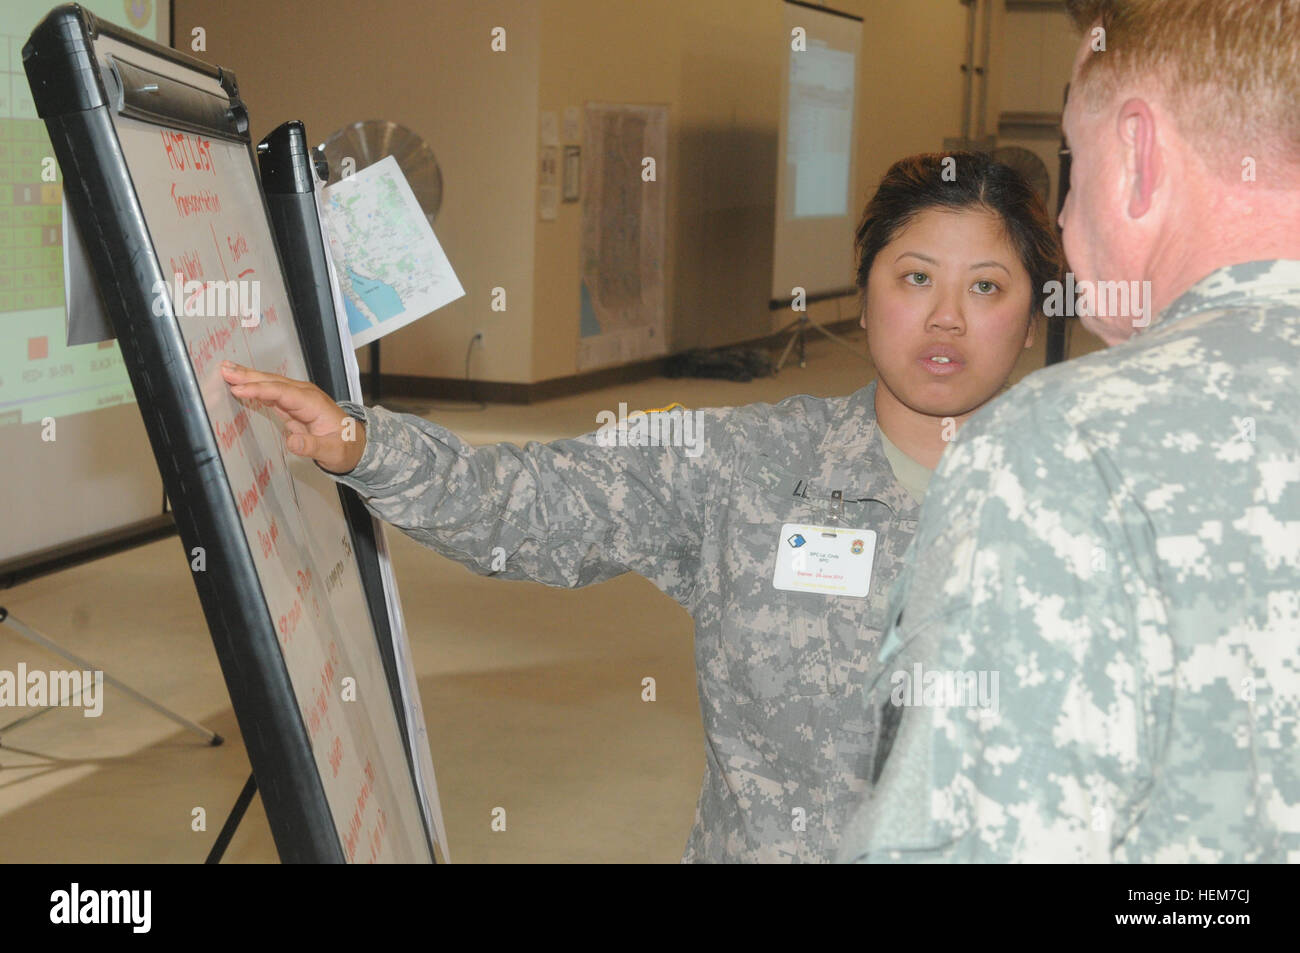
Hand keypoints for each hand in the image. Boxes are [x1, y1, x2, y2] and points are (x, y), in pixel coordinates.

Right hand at [218, 361, 365, 474]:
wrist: (353, 444)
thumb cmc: (344, 447)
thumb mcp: (332, 452)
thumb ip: (312, 446)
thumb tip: (292, 442)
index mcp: (313, 404)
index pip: (282, 392)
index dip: (260, 390)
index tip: (239, 389)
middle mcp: (304, 395)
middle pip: (273, 382)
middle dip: (248, 376)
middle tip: (224, 369)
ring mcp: (298, 397)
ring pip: (270, 384)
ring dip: (248, 377)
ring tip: (226, 370)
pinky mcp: (291, 404)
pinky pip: (270, 392)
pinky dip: (254, 386)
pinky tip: (239, 382)